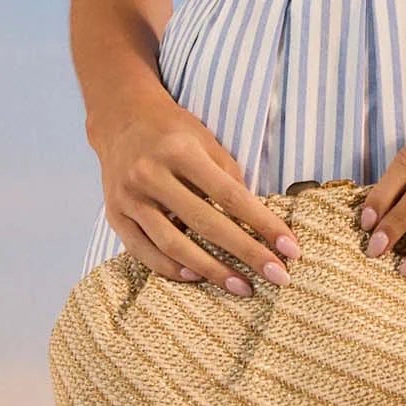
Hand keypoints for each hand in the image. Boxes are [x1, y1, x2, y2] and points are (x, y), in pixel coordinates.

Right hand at [97, 100, 299, 296]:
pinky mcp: (114, 215)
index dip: (263, 224)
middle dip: (246, 253)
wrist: (122, 119)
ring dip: (211, 270)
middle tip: (278, 277)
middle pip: (206, 224)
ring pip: (173, 244)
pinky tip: (197, 277)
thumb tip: (256, 221)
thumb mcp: (207, 141)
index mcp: (180, 152)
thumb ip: (229, 178)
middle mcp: (151, 175)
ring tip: (242, 286)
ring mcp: (129, 198)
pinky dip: (170, 268)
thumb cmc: (173, 131)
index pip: (230, 196)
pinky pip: (143, 251)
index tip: (291, 249)